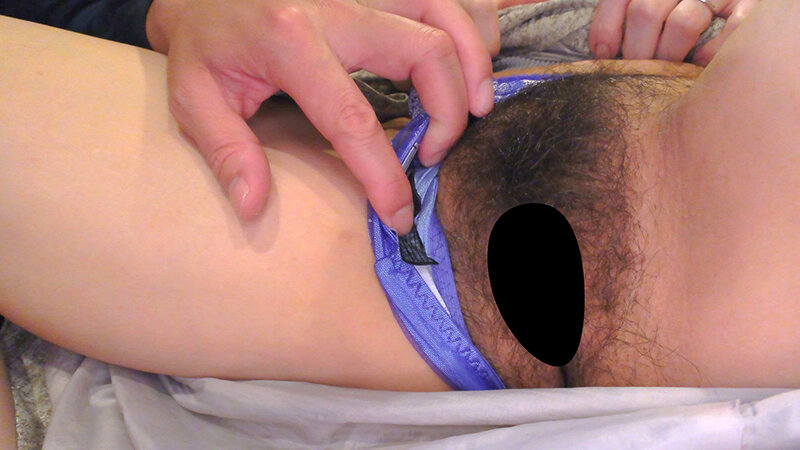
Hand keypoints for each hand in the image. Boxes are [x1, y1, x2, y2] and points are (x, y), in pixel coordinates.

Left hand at [145, 0, 538, 233]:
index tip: (400, 214)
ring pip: (447, 11)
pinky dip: (472, 24)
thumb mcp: (195, 97)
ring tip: (475, 109)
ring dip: (474, 62)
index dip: (384, 174)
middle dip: (448, 112)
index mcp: (289, 40)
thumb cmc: (205, 44)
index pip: (353, 118)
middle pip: (426, 51)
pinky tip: (470, 59)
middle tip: (435, 153)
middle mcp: (337, 4)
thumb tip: (254, 208)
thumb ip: (226, 150)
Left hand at [589, 0, 759, 65]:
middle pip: (645, 12)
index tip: (605, 55)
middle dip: (637, 50)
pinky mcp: (749, 4)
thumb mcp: (648, 7)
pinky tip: (699, 61)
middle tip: (640, 70)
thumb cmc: (675, 15)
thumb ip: (621, 19)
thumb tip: (602, 53)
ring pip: (682, 23)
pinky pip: (728, 32)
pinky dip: (709, 54)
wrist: (721, 4)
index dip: (607, 29)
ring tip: (670, 67)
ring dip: (670, 55)